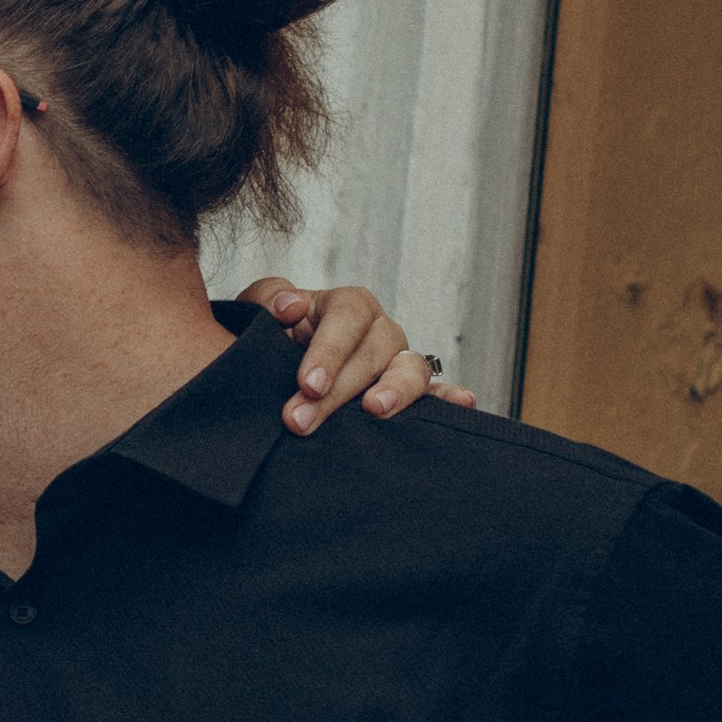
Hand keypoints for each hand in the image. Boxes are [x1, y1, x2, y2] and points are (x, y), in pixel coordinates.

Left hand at [236, 278, 477, 431]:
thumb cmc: (272, 337)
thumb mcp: (258, 312)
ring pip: (411, 369)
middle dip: (338, 390)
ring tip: (376, 410)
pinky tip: (463, 402)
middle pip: (374, 352)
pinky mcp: (408, 393)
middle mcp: (380, 330)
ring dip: (396, 390)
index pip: (347, 317)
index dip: (329, 350)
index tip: (306, 383)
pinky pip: (435, 393)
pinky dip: (449, 398)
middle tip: (302, 420)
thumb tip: (291, 306)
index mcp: (348, 305)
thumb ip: (268, 300)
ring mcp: (398, 362)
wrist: (278, 369)